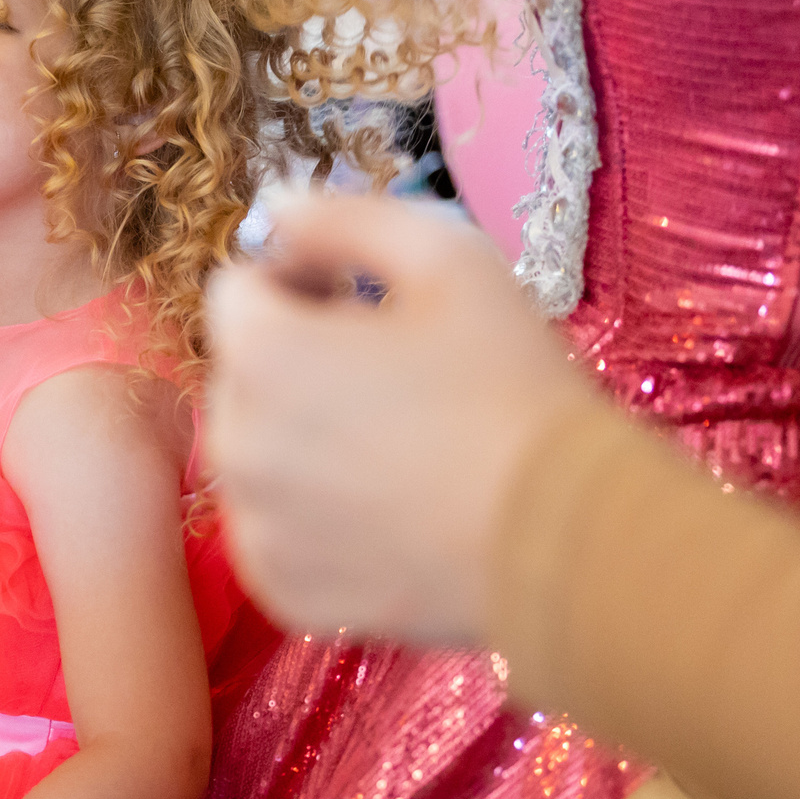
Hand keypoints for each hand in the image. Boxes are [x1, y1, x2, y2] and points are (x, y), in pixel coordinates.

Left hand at [204, 195, 589, 642]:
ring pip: (254, 453)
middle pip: (240, 373)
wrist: (567, 536)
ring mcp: (251, 525)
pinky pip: (274, 530)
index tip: (361, 298)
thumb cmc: (512, 386)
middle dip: (296, 360)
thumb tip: (276, 210)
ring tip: (396, 443)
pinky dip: (314, 516)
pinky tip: (389, 508)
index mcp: (261, 354)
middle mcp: (232, 443)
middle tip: (391, 375)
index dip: (298, 280)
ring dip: (301, 436)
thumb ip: (341, 217)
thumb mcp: (447, 256)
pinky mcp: (278, 588)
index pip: (235, 289)